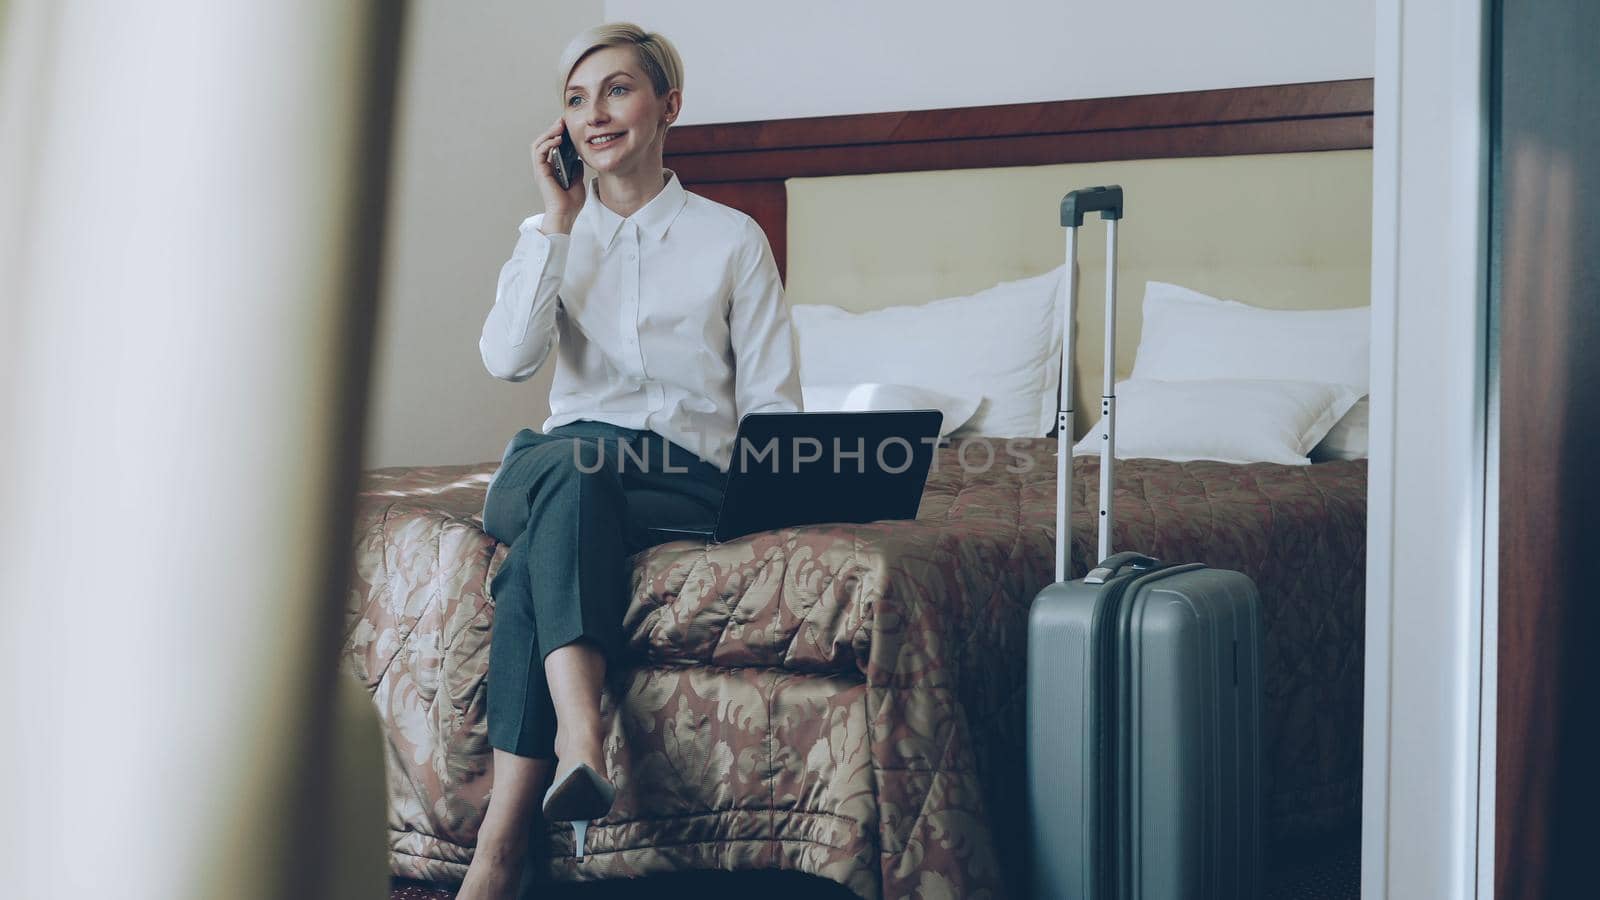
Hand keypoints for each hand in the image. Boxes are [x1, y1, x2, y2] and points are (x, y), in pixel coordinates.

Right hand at [530, 116, 583, 231]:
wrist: (566, 214)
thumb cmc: (571, 202)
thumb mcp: (578, 180)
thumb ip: (576, 168)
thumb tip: (578, 158)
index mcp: (552, 168)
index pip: (552, 145)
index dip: (558, 133)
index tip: (567, 125)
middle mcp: (544, 167)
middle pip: (544, 141)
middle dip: (553, 129)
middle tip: (563, 120)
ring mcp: (541, 169)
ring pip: (539, 144)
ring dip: (548, 133)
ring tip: (559, 126)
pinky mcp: (540, 171)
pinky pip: (539, 152)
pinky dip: (547, 143)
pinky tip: (557, 139)